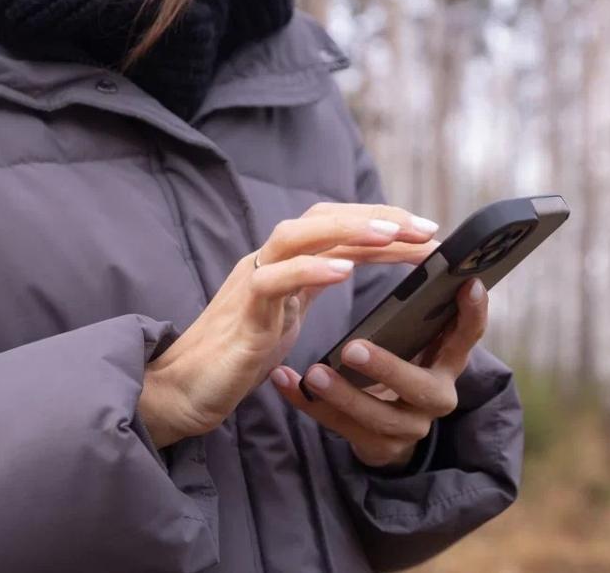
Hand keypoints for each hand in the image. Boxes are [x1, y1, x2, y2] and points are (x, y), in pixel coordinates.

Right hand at [138, 203, 440, 448]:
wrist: (182, 390)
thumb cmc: (235, 356)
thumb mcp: (287, 316)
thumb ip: (312, 288)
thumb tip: (351, 266)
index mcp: (283, 263)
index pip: (336, 227)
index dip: (382, 224)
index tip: (427, 233)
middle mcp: (267, 262)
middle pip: (322, 219)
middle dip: (377, 219)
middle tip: (426, 229)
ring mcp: (252, 284)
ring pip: (297, 236)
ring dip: (347, 232)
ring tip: (391, 236)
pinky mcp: (241, 315)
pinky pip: (272, 281)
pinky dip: (309, 271)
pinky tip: (344, 272)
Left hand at [269, 278, 488, 468]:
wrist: (388, 429)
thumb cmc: (400, 364)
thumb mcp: (416, 341)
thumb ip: (418, 311)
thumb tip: (407, 246)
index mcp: (448, 362)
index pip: (467, 336)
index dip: (472, 313)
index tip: (467, 284)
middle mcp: (436, 396)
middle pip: (419, 386)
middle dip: (387, 368)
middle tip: (352, 347)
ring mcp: (408, 428)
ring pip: (376, 416)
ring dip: (342, 394)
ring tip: (313, 373)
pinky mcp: (378, 448)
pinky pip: (338, 427)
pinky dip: (308, 403)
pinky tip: (284, 381)